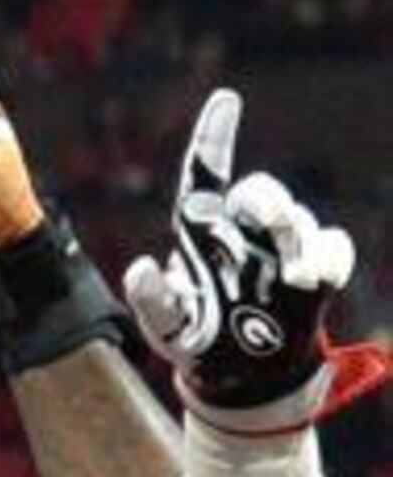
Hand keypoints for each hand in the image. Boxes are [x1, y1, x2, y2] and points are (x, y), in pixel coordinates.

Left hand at [122, 87, 379, 432]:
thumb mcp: (168, 329)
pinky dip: (329, 259)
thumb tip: (143, 266)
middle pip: (261, 191)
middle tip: (274, 225)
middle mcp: (243, 232)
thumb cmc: (198, 343)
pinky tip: (315, 283)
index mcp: (203, 234)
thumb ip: (153, 300)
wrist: (244, 376)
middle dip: (270, 201)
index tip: (227, 100)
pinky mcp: (318, 268)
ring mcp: (282, 248)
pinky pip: (334, 245)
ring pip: (300, 220)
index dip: (215, 136)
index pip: (207, 174)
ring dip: (298, 246)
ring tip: (290, 282)